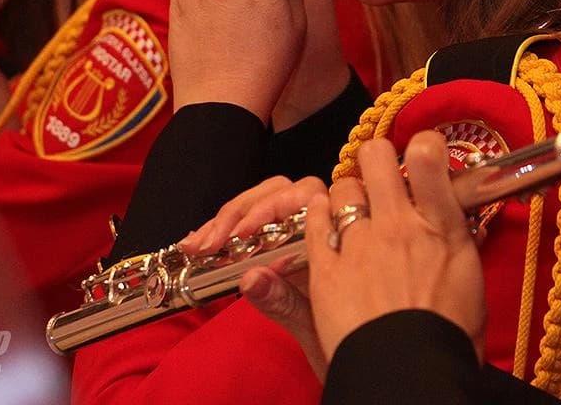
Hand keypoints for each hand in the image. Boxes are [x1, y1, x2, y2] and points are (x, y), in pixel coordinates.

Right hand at [179, 175, 329, 377]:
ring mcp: (300, 234)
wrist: (363, 367)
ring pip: (263, 203)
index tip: (241, 233)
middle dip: (239, 213)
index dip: (269, 208)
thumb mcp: (313, 328)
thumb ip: (285, 302)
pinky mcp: (279, 247)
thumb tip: (249, 278)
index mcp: (335, 241)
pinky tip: (202, 245)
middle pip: (279, 192)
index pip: (304, 197)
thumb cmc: (347, 345)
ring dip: (227, 221)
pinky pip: (253, 226)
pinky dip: (225, 232)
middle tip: (209, 243)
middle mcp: (321, 229)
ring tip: (197, 246)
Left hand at [306, 134, 485, 365]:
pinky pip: (316, 223)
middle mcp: (400, 224)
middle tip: (379, 175)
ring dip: (346, 194)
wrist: (410, 375)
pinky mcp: (327, 269)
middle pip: (376, 158)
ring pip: (342, 188)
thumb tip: (458, 220)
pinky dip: (318, 216)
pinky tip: (323, 220)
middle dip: (376, 159)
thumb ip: (458, 243)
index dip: (424, 145)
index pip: (430, 157)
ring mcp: (360, 244)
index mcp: (441, 228)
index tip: (424, 153)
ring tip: (352, 212)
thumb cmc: (449, 337)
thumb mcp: (470, 283)